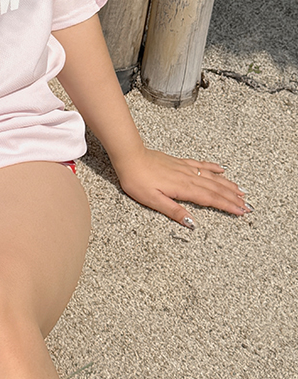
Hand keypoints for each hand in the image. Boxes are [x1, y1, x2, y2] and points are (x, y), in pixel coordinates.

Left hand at [114, 148, 250, 226]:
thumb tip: (192, 223)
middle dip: (233, 197)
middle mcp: (187, 177)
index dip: (228, 206)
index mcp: (183, 188)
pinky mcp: (179, 162)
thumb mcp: (152, 200)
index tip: (242, 211)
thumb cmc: (137, 179)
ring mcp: (184, 168)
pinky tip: (222, 169)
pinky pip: (201, 164)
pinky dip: (213, 167)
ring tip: (241, 191)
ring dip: (228, 184)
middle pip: (215, 188)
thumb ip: (174, 211)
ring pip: (211, 177)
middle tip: (248, 205)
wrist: (129, 156)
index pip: (211, 199)